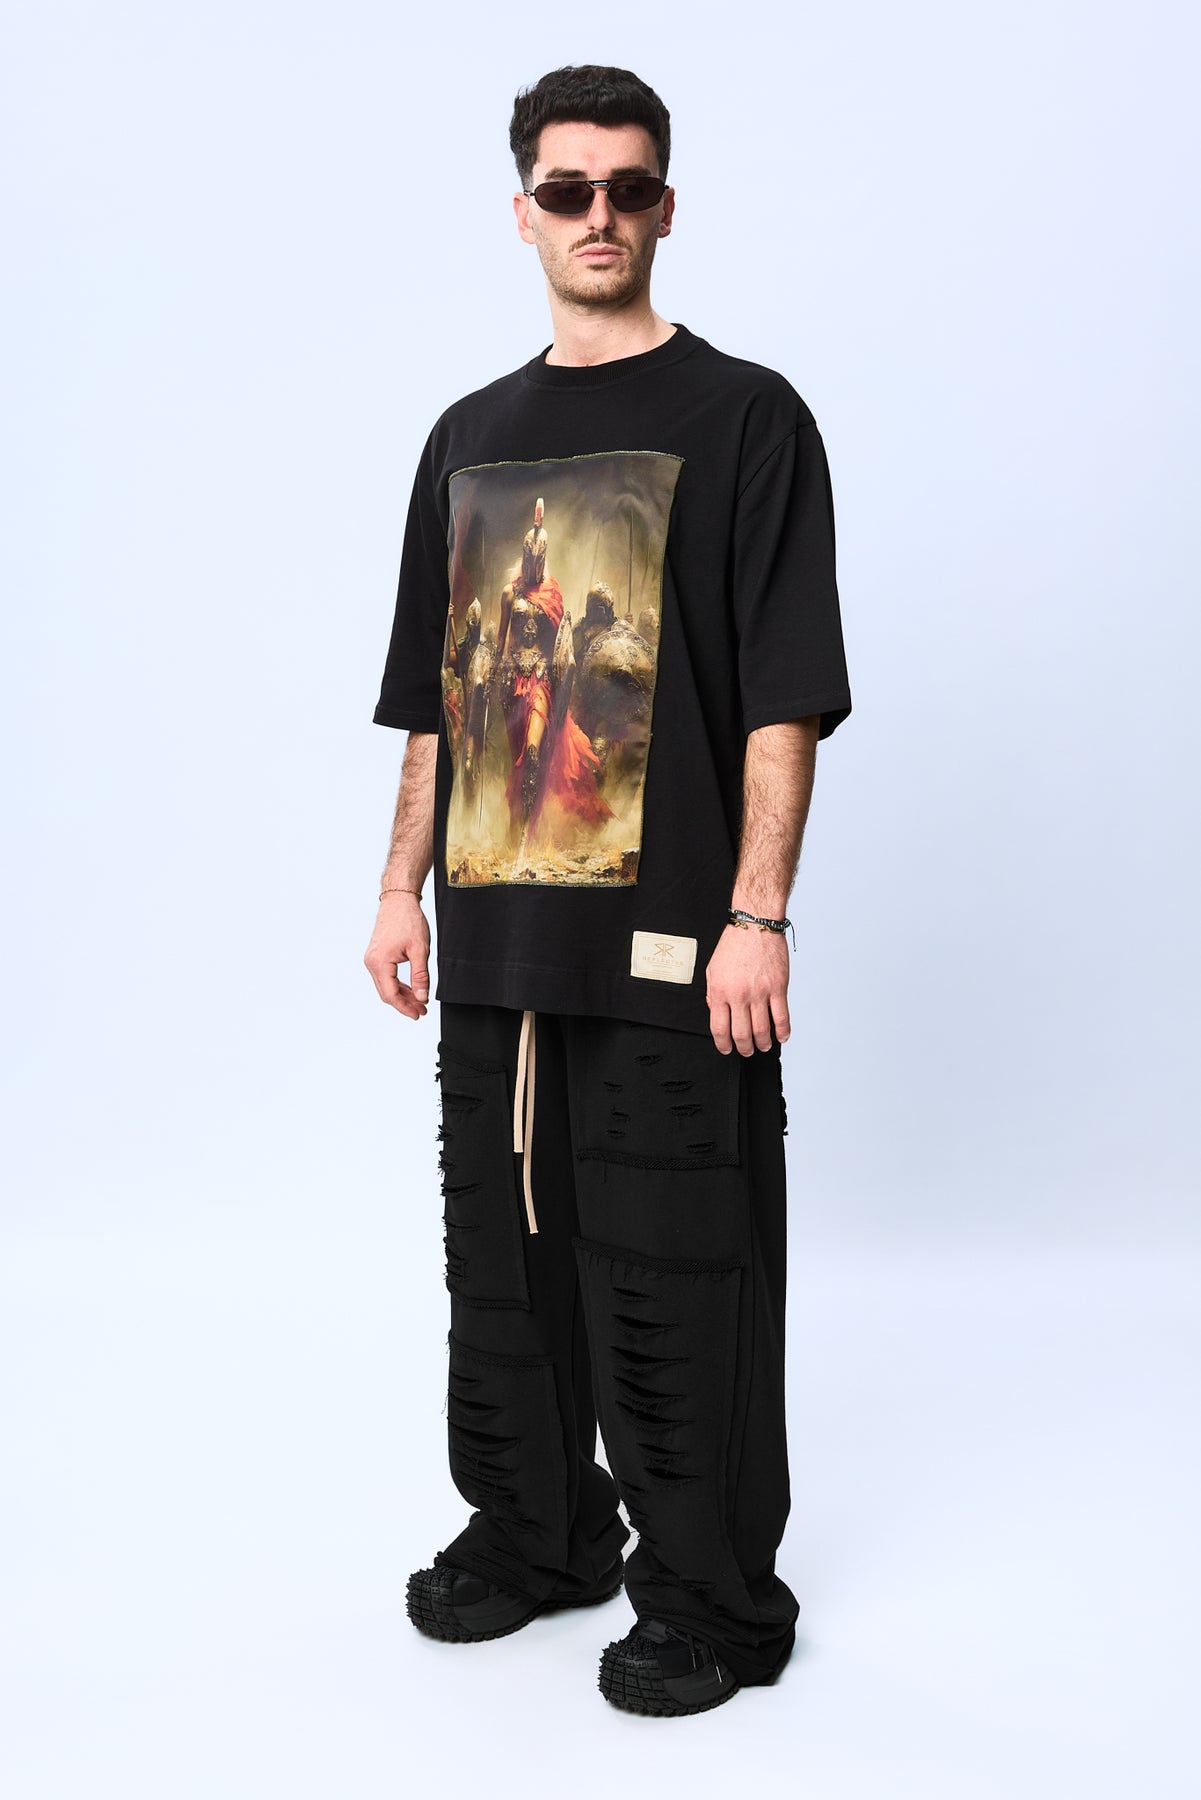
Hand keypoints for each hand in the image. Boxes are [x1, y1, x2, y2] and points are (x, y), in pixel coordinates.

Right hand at [363, 892, 429, 1019]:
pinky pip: (385, 976)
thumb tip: (422, 997)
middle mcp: (372, 962)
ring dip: (402, 995)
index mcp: (380, 962)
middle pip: (386, 993)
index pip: (391, 995)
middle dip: (404, 1004)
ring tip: (419, 1002)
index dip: (405, 1008)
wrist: (399, 900)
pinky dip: (397, 985)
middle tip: (421, 1011)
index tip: (418, 1014)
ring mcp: (372, 959)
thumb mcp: (420, 951)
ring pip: (386, 986)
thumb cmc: (408, 920)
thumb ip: (420, 976)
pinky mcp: (376, 955)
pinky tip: (410, 990)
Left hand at [705, 923, 789, 1055]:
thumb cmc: (734, 944)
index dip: (723, 1044)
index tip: (726, 1049)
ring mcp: (760, 992)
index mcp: (720, 991)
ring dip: (763, 1044)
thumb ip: (712, 993)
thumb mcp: (712, 969)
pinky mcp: (778, 988)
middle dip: (744, 1048)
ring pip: (762, 1030)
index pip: (719, 1028)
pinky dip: (782, 1032)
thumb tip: (715, 1012)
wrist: (755, 925)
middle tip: (746, 1051)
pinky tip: (781, 1037)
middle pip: (741, 1034)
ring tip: (763, 1046)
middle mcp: (739, 995)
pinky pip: (781, 1017)